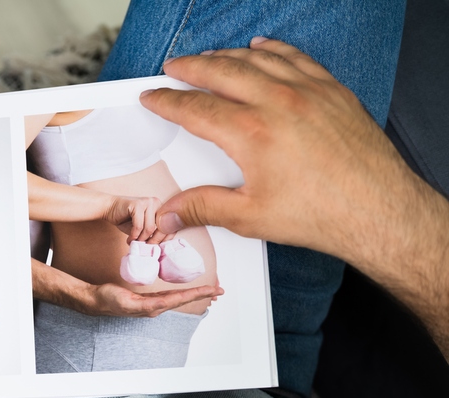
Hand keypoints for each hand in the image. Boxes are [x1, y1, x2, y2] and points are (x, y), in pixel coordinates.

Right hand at [83, 282, 221, 316]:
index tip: (214, 290)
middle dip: (203, 295)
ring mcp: (153, 304)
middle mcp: (156, 306)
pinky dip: (182, 294)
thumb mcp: (127, 301)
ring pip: (179, 298)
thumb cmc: (109, 299)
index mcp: (154, 307)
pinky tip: (186, 292)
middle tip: (220, 290)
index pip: (181, 299)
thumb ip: (145, 304)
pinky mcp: (148, 299)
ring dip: (195, 295)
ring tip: (209, 291)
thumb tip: (163, 305)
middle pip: (184, 299)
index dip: (198, 294)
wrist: (97, 300)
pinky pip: (170, 296)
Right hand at [105, 195, 166, 243]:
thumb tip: (161, 246)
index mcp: (161, 207)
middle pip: (161, 228)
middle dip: (152, 241)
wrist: (109, 208)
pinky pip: (139, 226)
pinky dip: (134, 235)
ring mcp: (147, 202)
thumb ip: (152, 233)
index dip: (163, 240)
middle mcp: (156, 203)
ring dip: (141, 239)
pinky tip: (129, 239)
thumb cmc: (126, 219)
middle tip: (144, 248)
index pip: (170, 226)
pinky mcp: (137, 204)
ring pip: (150, 228)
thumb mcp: (142, 228)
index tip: (155, 248)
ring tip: (134, 242)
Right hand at [140, 38, 410, 264]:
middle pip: (221, 72)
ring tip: (209, 58)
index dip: (168, 101)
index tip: (153, 97)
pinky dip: (273, 49)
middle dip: (191, 67)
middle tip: (174, 67)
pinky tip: (261, 48)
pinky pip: (296, 57)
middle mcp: (278, 102)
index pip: (195, 108)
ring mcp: (308, 91)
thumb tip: (168, 214)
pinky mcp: (332, 91)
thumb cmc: (320, 213)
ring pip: (257, 59)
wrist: (377, 208)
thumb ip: (203, 209)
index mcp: (251, 133)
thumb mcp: (249, 217)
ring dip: (227, 56)